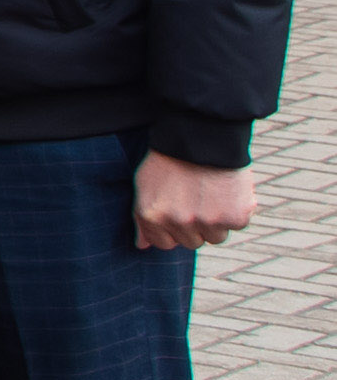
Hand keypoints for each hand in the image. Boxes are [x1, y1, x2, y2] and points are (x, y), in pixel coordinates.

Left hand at [137, 153, 259, 250]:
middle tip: (197, 198)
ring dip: (217, 221)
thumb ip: (142, 218)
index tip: (179, 212)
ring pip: (216, 237)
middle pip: (192, 242)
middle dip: (195, 225)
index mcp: (152, 215)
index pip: (164, 244)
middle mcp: (178, 222)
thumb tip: (142, 246)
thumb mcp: (145, 184)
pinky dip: (237, 209)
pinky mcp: (234, 217)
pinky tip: (228, 189)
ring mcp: (208, 221)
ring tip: (212, 193)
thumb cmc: (170, 158)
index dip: (173, 229)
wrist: (202, 134)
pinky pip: (237, 225)